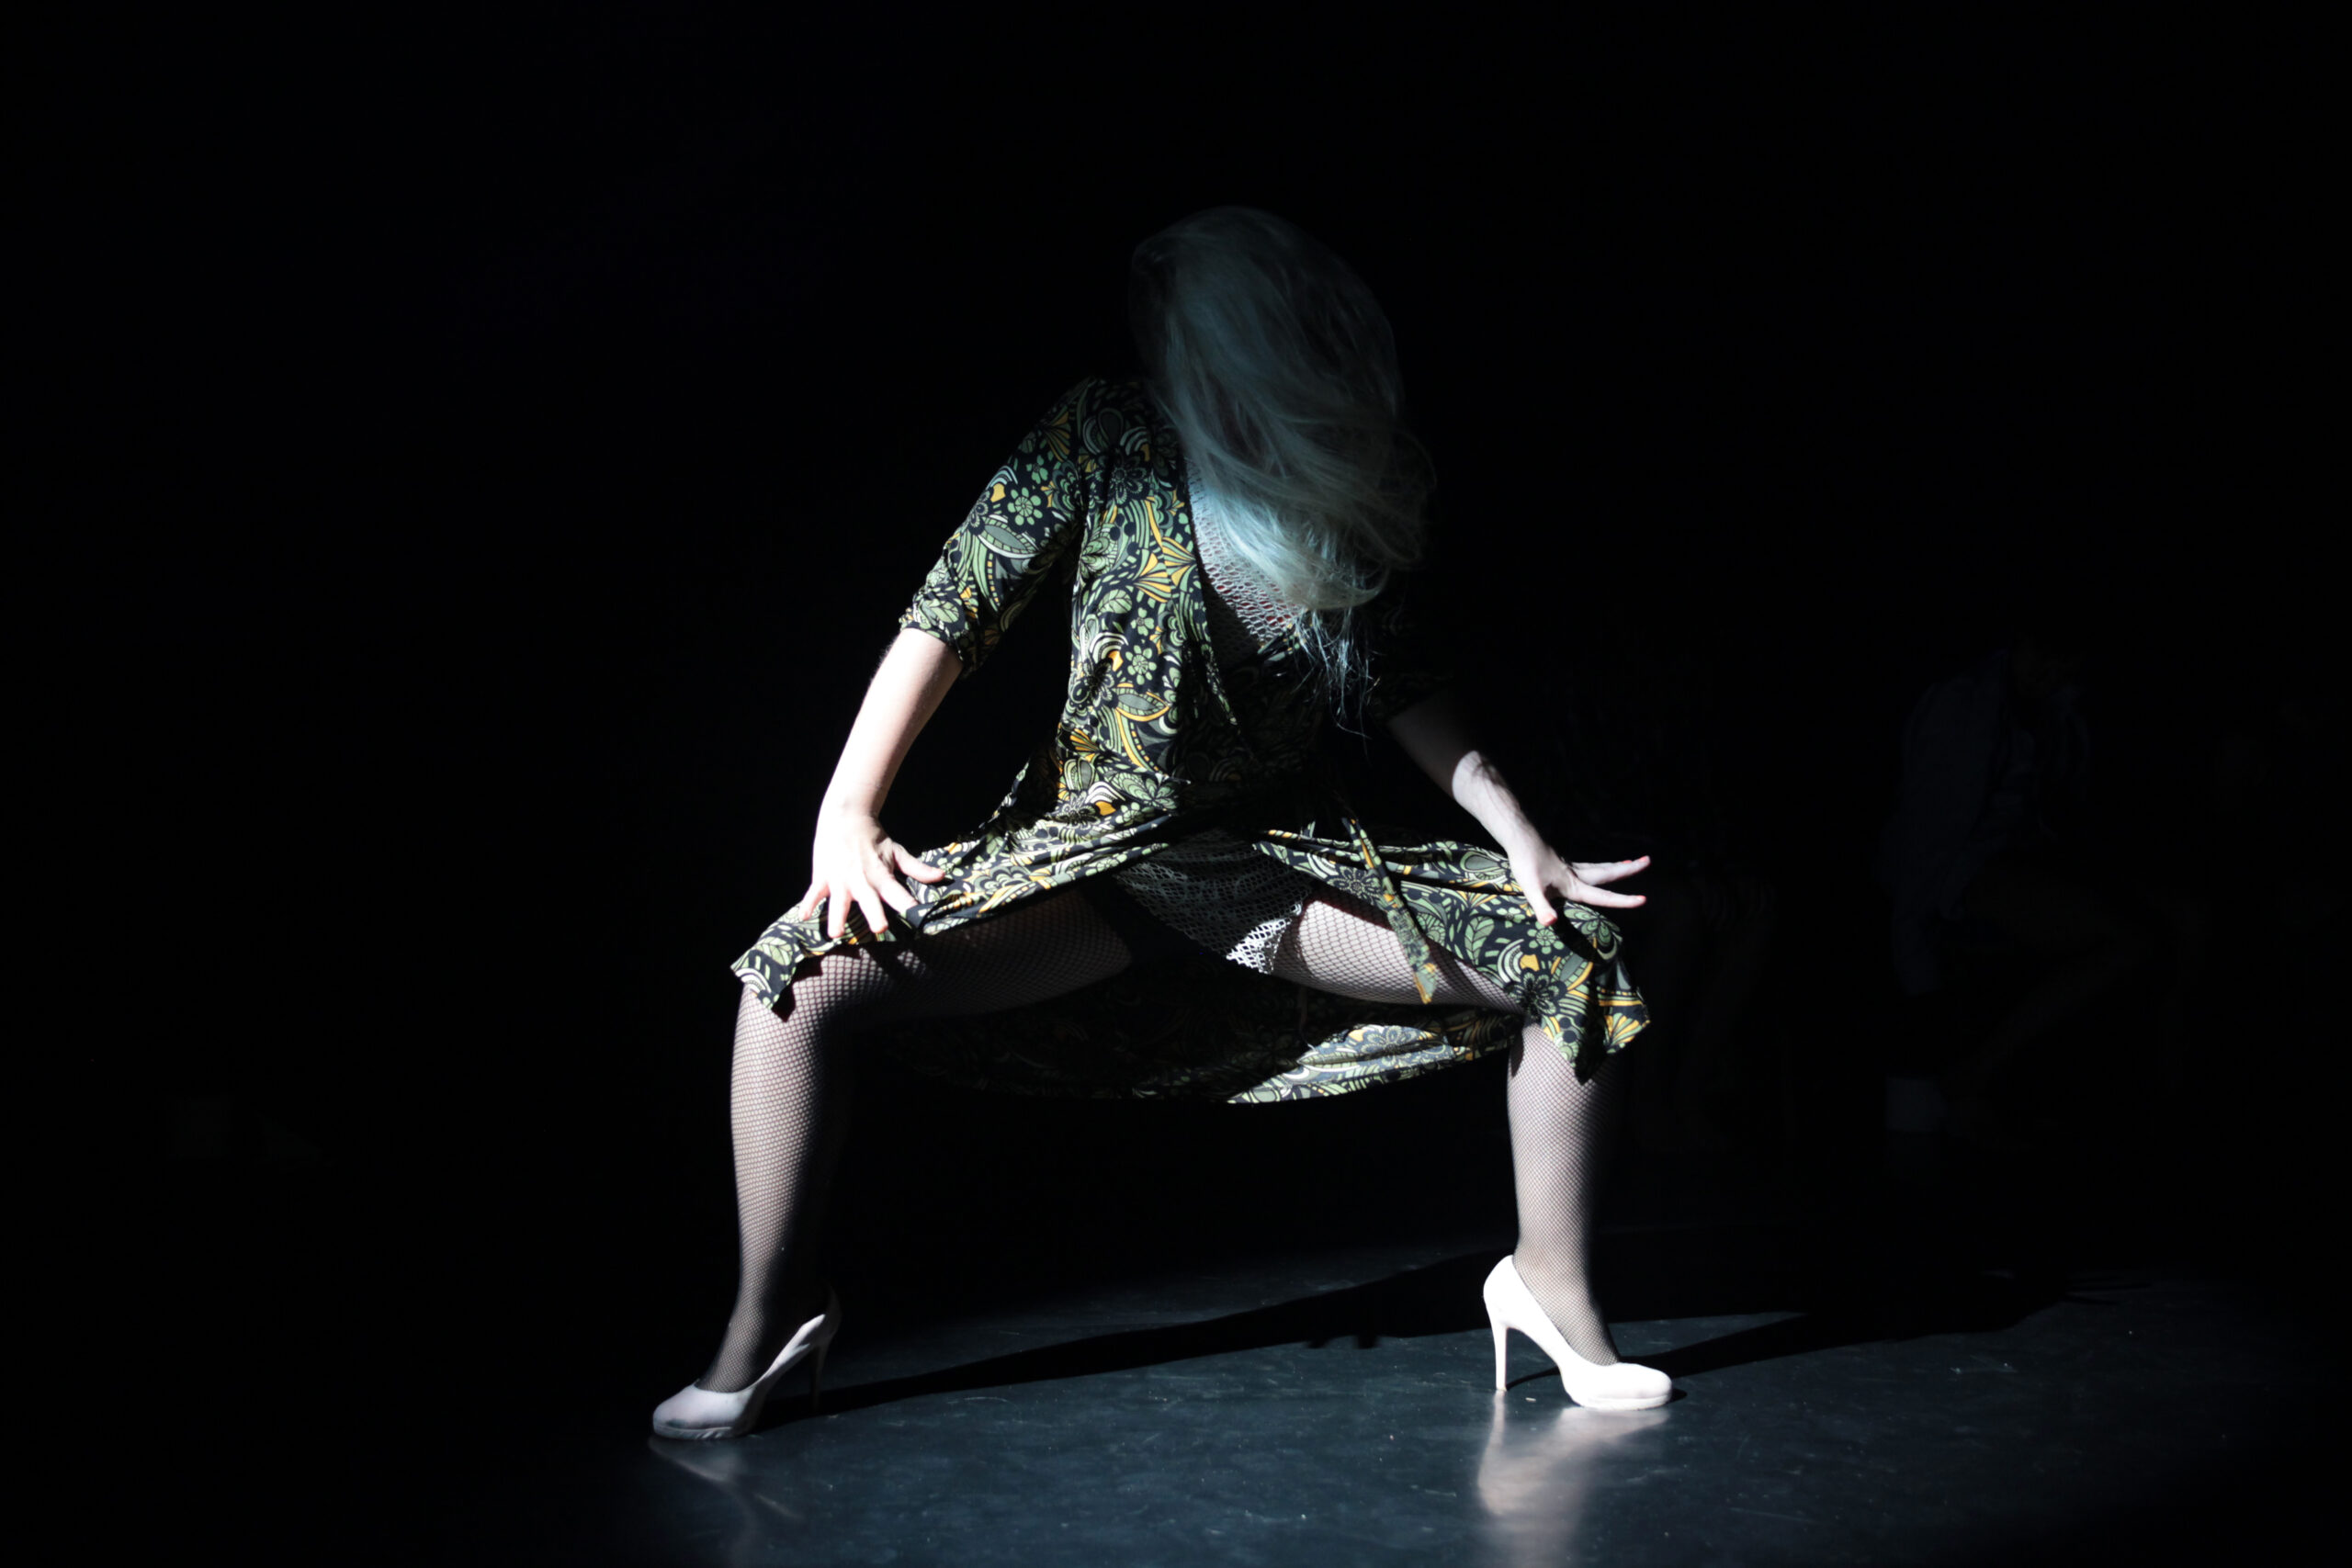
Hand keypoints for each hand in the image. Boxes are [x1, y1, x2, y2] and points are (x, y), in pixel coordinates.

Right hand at [793, 808, 945, 940]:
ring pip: (839, 901)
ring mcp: (841, 879)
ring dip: (837, 916)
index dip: (908, 905)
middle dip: (873, 913)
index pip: (898, 894)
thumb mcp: (897, 852)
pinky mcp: (824, 876)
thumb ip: (917, 869)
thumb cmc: (874, 838)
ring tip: (835, 933)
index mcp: (882, 876)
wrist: (846, 816)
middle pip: (869, 901)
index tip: (917, 917)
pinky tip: (803, 916)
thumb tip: (941, 876)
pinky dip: (809, 903)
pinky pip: (815, 893)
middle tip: (879, 928)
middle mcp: (862, 881)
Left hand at [1507, 844, 1650, 925]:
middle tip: (1648, 861)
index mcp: (1573, 884)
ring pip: (1598, 867)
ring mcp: (1567, 866)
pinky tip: (1592, 868)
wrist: (1519, 836)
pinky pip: (1585, 865)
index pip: (1602, 896)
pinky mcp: (1559, 861)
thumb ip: (1541, 907)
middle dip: (1628, 870)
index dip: (1622, 900)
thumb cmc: (1524, 863)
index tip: (1643, 900)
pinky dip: (1596, 867)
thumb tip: (1550, 923)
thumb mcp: (1530, 888)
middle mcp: (1575, 874)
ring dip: (1615, 867)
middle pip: (1607, 872)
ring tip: (1630, 863)